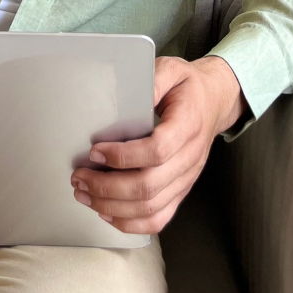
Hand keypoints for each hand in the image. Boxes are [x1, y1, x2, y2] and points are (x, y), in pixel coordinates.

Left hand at [70, 55, 245, 234]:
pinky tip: (107, 213)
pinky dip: (130, 223)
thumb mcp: (172, 69)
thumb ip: (153, 79)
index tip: (95, 151)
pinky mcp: (180, 191)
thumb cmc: (187, 87)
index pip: (157, 151)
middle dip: (107, 187)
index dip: (123, 156)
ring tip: (84, 194)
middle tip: (79, 177)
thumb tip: (129, 92)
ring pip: (150, 208)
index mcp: (188, 126)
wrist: (214, 102)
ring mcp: (186, 179)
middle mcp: (190, 158)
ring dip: (112, 207)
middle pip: (149, 186)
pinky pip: (158, 219)